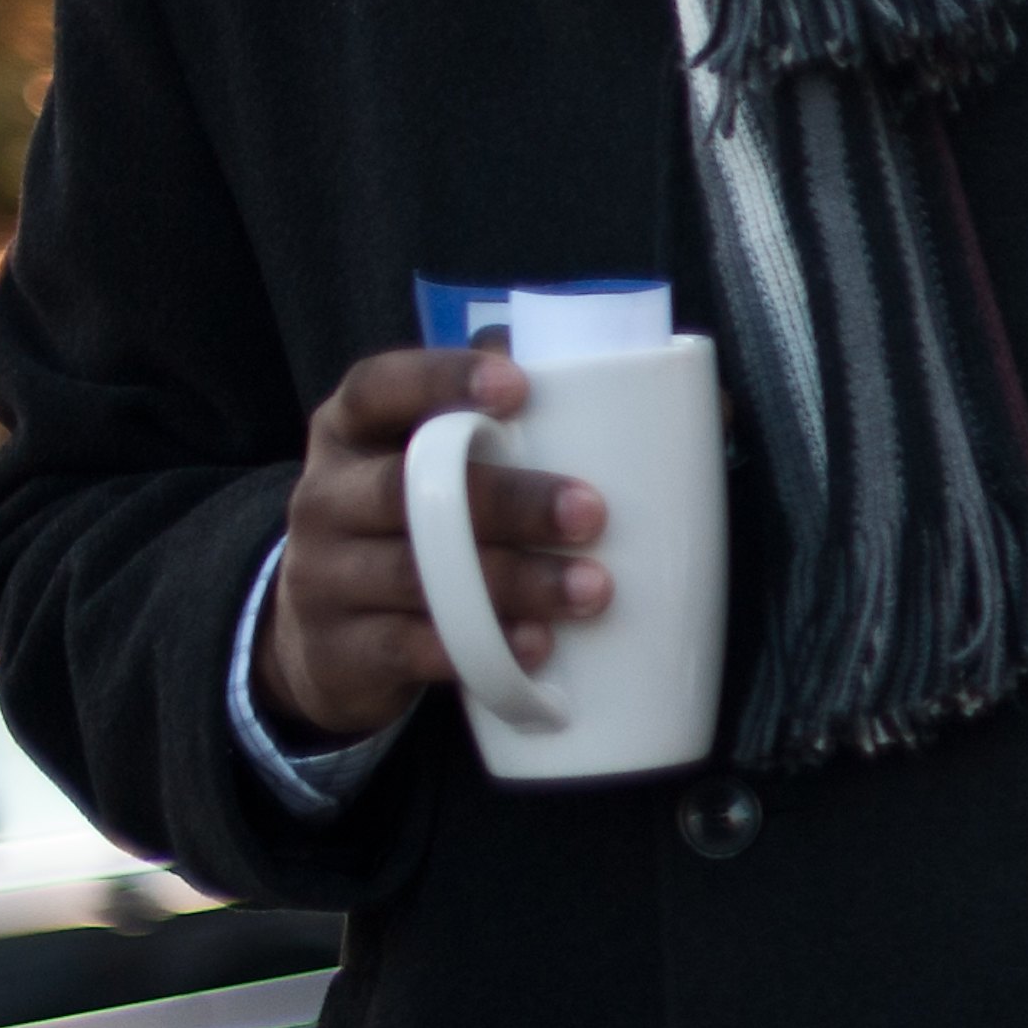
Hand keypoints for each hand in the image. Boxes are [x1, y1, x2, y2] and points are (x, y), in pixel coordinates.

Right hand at [258, 348, 599, 746]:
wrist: (329, 644)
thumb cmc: (423, 530)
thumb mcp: (445, 473)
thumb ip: (534, 428)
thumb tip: (703, 407)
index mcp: (354, 432)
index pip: (378, 386)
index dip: (441, 377)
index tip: (520, 384)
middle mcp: (327, 494)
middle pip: (405, 487)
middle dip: (507, 500)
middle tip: (592, 513)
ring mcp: (324, 572)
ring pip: (415, 572)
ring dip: (512, 582)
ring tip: (592, 592)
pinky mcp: (341, 648)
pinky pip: (407, 647)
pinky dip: (478, 649)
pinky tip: (535, 648)